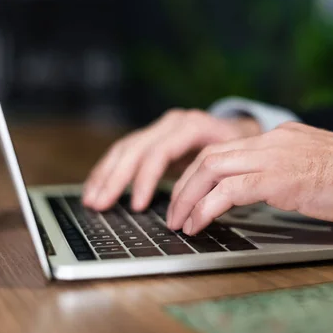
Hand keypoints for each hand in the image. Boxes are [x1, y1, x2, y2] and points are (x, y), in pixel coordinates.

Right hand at [82, 109, 260, 210]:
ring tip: (92, 201)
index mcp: (192, 126)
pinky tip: (96, 187)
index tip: (138, 206)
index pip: (160, 152)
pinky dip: (109, 170)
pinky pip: (124, 151)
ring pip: (125, 149)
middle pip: (136, 149)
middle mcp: (172, 123)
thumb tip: (200, 209)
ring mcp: (160, 128)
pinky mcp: (152, 137)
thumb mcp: (234, 159)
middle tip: (101, 205)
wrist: (239, 130)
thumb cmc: (239, 148)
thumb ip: (216, 178)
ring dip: (105, 176)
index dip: (146, 179)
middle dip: (116, 179)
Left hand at [166, 122, 332, 234]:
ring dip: (188, 197)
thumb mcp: (317, 168)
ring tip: (180, 223)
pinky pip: (229, 190)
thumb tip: (267, 191)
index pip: (226, 150)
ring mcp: (275, 156)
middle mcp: (273, 141)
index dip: (200, 174)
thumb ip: (288, 172)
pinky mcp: (280, 178)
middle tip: (175, 212)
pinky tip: (200, 225)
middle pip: (210, 155)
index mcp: (281, 138)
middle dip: (184, 185)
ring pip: (211, 168)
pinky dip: (206, 208)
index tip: (190, 196)